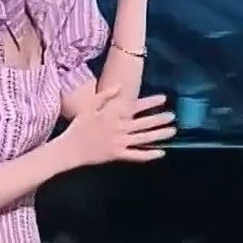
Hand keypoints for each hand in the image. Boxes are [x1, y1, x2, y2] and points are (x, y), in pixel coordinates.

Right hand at [59, 89, 176, 165]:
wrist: (69, 149)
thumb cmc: (78, 127)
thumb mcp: (89, 106)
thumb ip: (105, 96)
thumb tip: (120, 87)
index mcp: (113, 115)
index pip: (135, 106)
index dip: (150, 102)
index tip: (164, 98)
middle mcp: (119, 128)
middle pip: (143, 123)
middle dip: (160, 119)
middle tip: (173, 116)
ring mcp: (119, 142)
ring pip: (143, 138)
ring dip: (159, 134)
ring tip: (172, 131)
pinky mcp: (117, 155)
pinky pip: (136, 155)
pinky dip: (149, 154)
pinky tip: (161, 152)